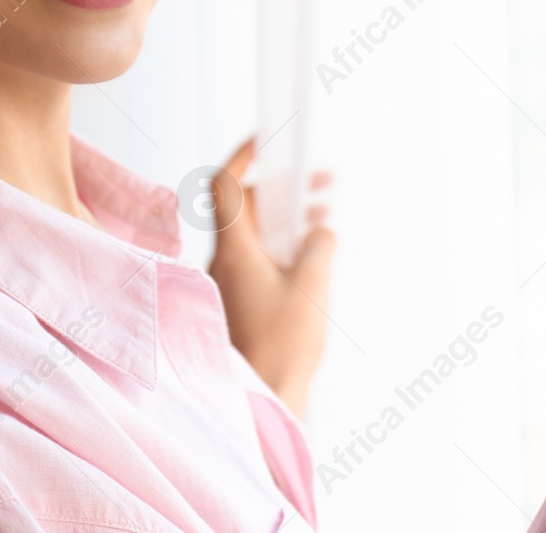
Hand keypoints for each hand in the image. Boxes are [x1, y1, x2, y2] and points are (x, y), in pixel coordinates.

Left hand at [205, 136, 334, 416]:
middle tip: (320, 181)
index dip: (245, 155)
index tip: (270, 140)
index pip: (226, 185)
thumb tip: (321, 232)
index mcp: (232, 251)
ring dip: (287, 219)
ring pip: (254, 235)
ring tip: (323, 218)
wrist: (261, 405)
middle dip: (284, 188)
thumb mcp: (313, 286)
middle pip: (246, 207)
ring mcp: (227, 285)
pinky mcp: (237, 305)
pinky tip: (311, 256)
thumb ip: (319, 247)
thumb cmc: (281, 347)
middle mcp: (222, 263)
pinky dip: (282, 248)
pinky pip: (257, 262)